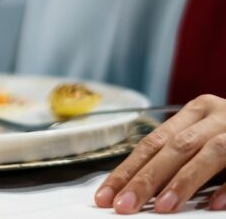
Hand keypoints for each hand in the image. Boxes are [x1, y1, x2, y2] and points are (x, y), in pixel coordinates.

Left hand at [94, 94, 225, 212]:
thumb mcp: (206, 142)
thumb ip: (179, 160)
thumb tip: (137, 191)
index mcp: (198, 111)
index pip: (152, 142)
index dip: (127, 170)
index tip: (106, 196)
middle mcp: (218, 114)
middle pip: (174, 147)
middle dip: (146, 179)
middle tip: (125, 206)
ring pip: (208, 154)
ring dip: (183, 183)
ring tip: (163, 208)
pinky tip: (211, 206)